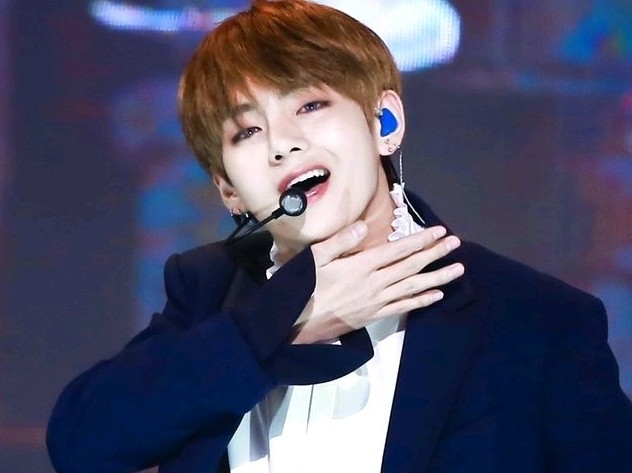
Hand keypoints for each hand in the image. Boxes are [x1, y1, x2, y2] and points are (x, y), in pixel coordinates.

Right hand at [292, 221, 463, 343]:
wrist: (299, 325)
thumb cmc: (305, 288)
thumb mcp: (315, 258)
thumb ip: (340, 241)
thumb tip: (362, 226)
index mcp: (362, 266)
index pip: (398, 250)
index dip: (420, 240)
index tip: (439, 231)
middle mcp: (375, 283)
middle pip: (411, 266)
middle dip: (435, 254)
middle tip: (455, 243)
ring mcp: (377, 301)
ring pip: (414, 287)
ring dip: (437, 277)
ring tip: (458, 269)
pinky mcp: (375, 316)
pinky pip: (404, 307)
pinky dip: (422, 301)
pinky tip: (437, 295)